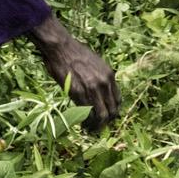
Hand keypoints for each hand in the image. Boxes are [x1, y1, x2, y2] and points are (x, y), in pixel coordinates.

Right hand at [28, 16, 119, 130]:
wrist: (62, 47)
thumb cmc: (76, 53)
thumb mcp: (96, 63)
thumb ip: (102, 77)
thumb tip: (102, 92)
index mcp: (109, 75)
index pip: (117, 100)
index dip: (113, 111)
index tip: (108, 117)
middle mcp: (103, 83)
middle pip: (111, 110)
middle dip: (106, 122)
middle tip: (100, 128)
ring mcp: (91, 88)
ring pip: (100, 115)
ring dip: (97, 125)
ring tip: (91, 130)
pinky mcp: (77, 92)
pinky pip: (86, 112)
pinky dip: (85, 121)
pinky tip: (82, 124)